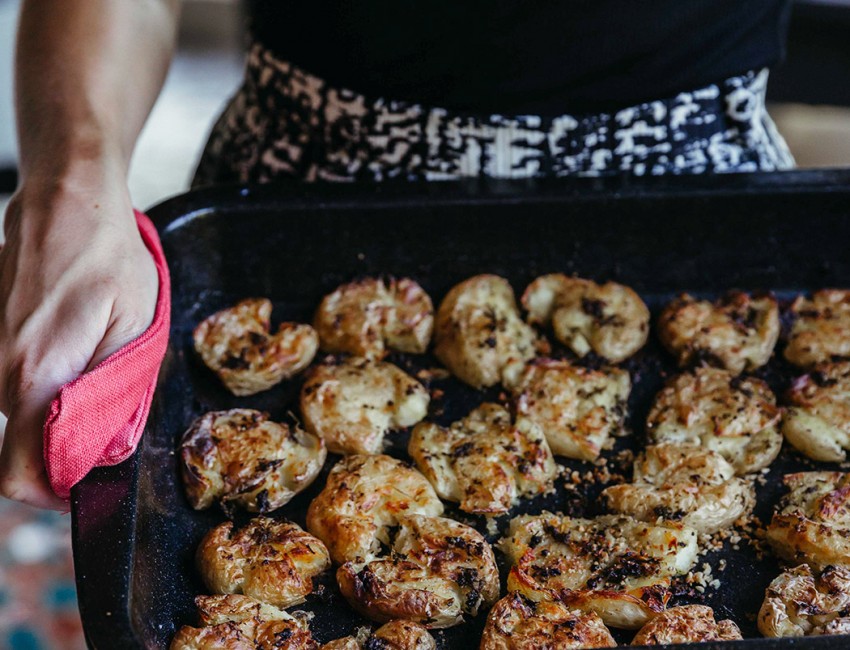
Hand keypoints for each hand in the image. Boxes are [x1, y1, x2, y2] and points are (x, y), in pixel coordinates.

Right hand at [0, 176, 157, 508]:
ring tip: (96, 365)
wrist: (65, 198)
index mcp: (36, 377)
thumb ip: (116, 394)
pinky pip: (13, 376)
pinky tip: (74, 342)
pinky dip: (43, 378)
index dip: (52, 492)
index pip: (18, 473)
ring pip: (19, 410)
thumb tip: (105, 448)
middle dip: (64, 445)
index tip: (84, 485)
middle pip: (20, 444)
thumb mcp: (134, 327)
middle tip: (109, 415)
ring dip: (56, 408)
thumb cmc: (105, 256)